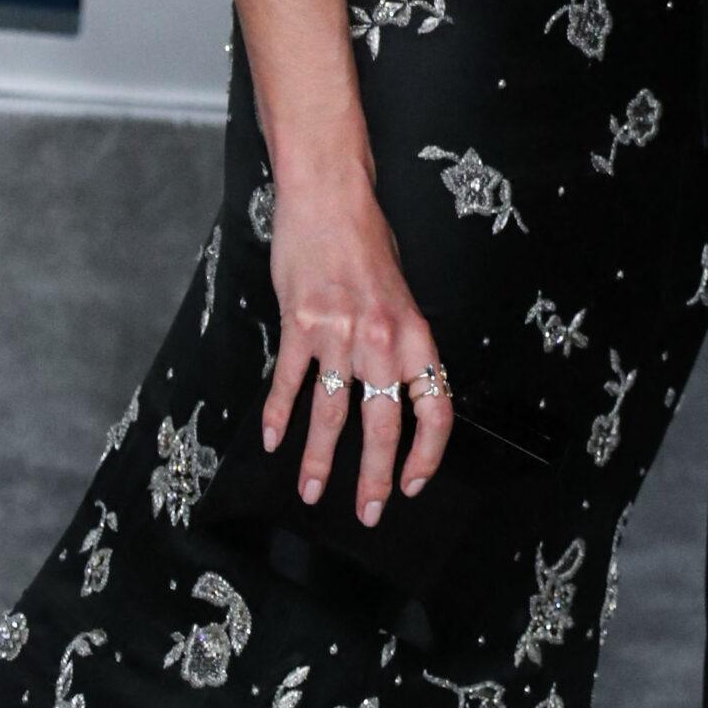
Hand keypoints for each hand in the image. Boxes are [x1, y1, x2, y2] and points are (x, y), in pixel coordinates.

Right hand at [262, 168, 451, 522]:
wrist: (329, 196)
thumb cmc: (366, 240)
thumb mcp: (399, 292)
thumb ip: (398, 342)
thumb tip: (395, 391)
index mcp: (414, 332)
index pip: (434, 407)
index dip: (428, 453)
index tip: (414, 482)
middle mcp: (380, 339)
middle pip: (382, 424)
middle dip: (373, 478)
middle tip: (366, 512)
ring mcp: (337, 333)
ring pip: (331, 414)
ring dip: (318, 460)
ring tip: (310, 492)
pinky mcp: (299, 324)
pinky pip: (289, 382)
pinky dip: (280, 415)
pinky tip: (273, 439)